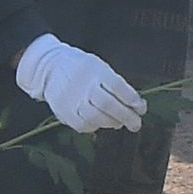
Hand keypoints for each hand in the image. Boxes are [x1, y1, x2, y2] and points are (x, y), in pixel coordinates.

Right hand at [14, 33, 145, 136]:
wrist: (50, 66)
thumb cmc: (83, 69)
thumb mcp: (100, 67)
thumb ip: (116, 85)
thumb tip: (135, 105)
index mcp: (96, 70)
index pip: (118, 86)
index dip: (132, 99)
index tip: (141, 108)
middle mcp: (84, 84)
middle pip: (108, 104)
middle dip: (126, 116)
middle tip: (136, 124)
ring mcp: (72, 98)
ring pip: (96, 116)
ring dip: (112, 123)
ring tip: (119, 123)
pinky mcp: (63, 110)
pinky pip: (82, 125)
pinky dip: (95, 126)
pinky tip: (100, 123)